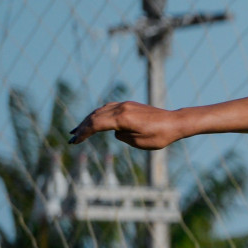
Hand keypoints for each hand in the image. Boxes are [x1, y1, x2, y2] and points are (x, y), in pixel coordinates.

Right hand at [69, 101, 185, 149]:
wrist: (175, 122)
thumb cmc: (160, 136)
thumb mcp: (139, 142)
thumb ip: (122, 136)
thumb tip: (114, 131)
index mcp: (123, 118)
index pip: (96, 124)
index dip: (84, 133)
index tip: (75, 141)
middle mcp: (121, 108)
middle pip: (95, 116)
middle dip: (82, 127)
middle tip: (72, 138)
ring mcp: (125, 105)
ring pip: (100, 111)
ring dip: (88, 120)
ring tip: (78, 130)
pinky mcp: (129, 105)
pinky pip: (108, 108)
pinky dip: (98, 115)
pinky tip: (93, 121)